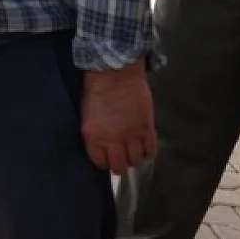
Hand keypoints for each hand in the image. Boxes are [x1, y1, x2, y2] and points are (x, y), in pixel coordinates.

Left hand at [80, 60, 156, 174]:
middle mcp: (113, 139)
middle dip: (120, 166)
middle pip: (119, 166)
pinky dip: (149, 152)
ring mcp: (132, 135)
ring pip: (136, 160)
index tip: (106, 159)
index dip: (103, 162)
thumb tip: (103, 143)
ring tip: (133, 153)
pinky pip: (151, 150)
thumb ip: (96, 132)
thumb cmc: (97, 87)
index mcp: (94, 136)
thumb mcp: (88, 113)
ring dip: (135, 159)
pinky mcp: (147, 128)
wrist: (116, 71)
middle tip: (121, 160)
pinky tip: (146, 147)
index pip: (99, 162)